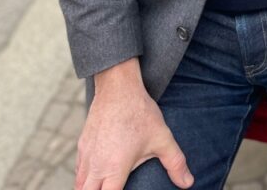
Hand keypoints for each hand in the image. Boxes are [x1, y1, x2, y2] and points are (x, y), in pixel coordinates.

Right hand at [75, 58, 193, 189]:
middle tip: (114, 188)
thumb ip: (175, 163)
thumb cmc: (140, 112)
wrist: (118, 86)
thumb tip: (188, 182)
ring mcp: (86, 155)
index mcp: (114, 168)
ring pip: (79, 185)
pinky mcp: (81, 145)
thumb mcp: (162, 137)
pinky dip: (84, 179)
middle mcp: (95, 166)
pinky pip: (78, 171)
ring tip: (104, 187)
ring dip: (90, 189)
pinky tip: (96, 177)